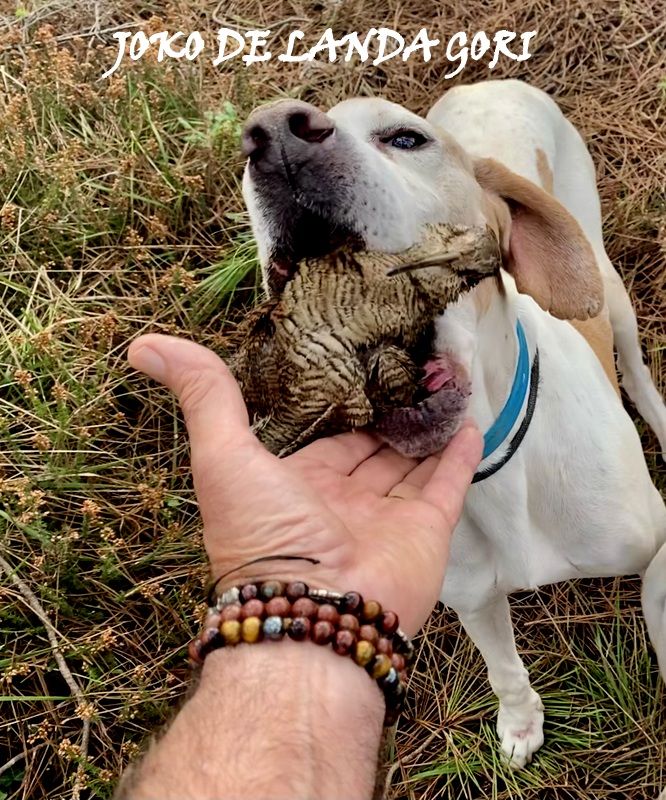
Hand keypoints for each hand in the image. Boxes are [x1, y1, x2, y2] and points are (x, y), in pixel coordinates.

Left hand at [128, 335, 481, 634]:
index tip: (360, 366)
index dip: (341, 407)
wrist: (314, 615)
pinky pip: (449, 485)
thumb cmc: (263, 535)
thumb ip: (203, 397)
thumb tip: (144, 345)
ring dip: (427, 427)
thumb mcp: (222, 455)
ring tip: (446, 383)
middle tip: (411, 368)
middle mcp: (342, 502)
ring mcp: (386, 519)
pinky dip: (461, 455)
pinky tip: (470, 420)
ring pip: (411, 463)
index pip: (324, 440)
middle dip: (389, 415)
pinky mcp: (426, 532)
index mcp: (296, 486)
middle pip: (371, 450)